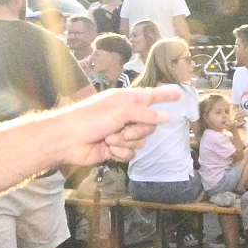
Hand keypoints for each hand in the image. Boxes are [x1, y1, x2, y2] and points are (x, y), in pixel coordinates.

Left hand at [45, 86, 179, 165]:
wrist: (68, 139)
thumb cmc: (90, 117)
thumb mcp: (120, 110)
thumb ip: (145, 114)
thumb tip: (166, 117)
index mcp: (127, 100)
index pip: (151, 96)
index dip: (165, 95)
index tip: (179, 95)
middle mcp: (126, 116)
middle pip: (149, 124)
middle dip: (140, 130)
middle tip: (126, 130)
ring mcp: (121, 133)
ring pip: (141, 140)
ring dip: (127, 142)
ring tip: (111, 139)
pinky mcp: (115, 149)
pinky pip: (131, 153)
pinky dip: (121, 152)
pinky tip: (108, 149)